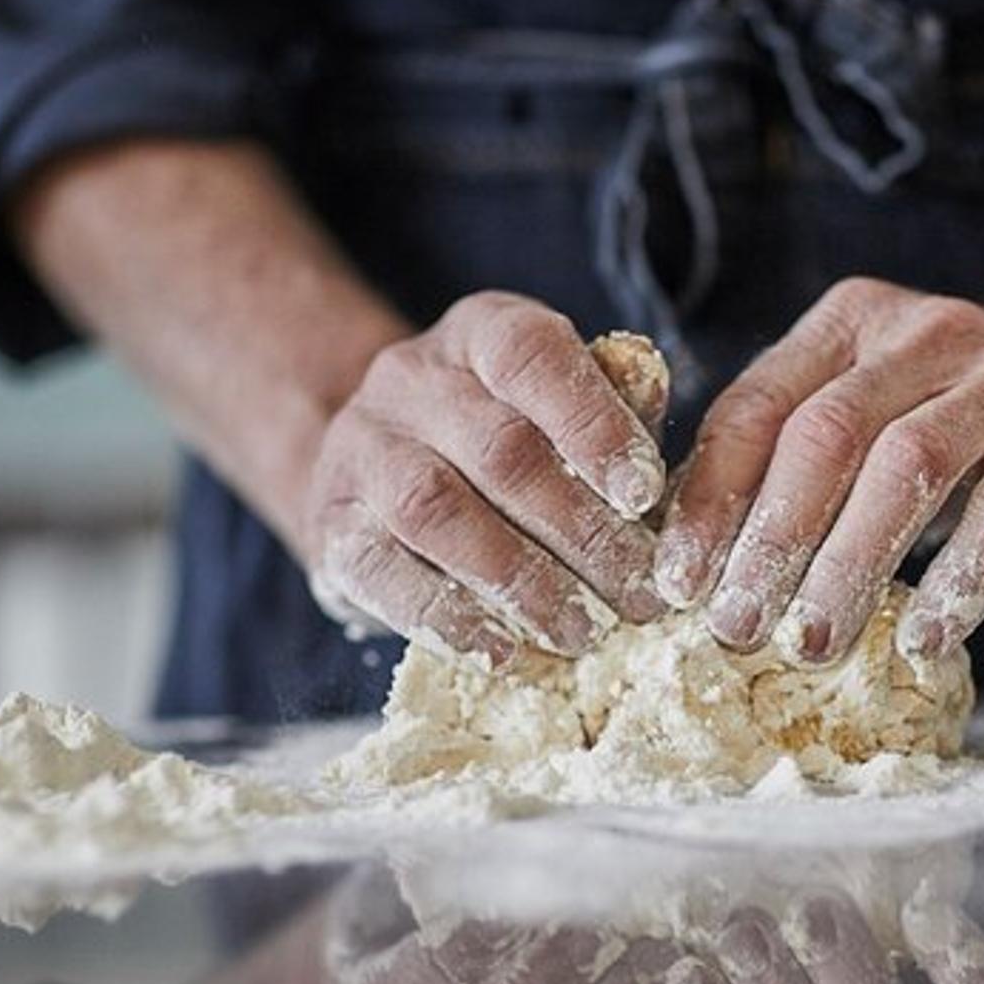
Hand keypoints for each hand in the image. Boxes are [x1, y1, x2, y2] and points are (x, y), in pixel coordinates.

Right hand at [305, 292, 671, 665]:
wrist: (377, 477)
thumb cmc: (501, 442)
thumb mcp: (560, 406)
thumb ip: (611, 406)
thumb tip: (652, 395)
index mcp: (479, 333)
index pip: (531, 354)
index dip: (593, 423)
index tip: (646, 495)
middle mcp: (409, 378)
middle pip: (500, 449)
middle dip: (582, 532)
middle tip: (638, 595)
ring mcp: (360, 451)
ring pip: (437, 510)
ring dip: (521, 581)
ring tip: (582, 631)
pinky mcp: (331, 527)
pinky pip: (382, 573)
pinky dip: (449, 618)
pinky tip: (504, 649)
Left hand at [653, 277, 983, 663]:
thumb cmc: (979, 427)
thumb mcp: (882, 415)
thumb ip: (803, 463)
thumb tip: (700, 570)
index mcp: (853, 324)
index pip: (757, 408)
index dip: (710, 500)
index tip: (675, 584)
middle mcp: (926, 332)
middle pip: (824, 436)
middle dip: (770, 540)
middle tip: (735, 629)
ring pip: (908, 466)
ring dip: (850, 565)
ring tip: (812, 644)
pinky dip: (961, 577)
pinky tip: (923, 639)